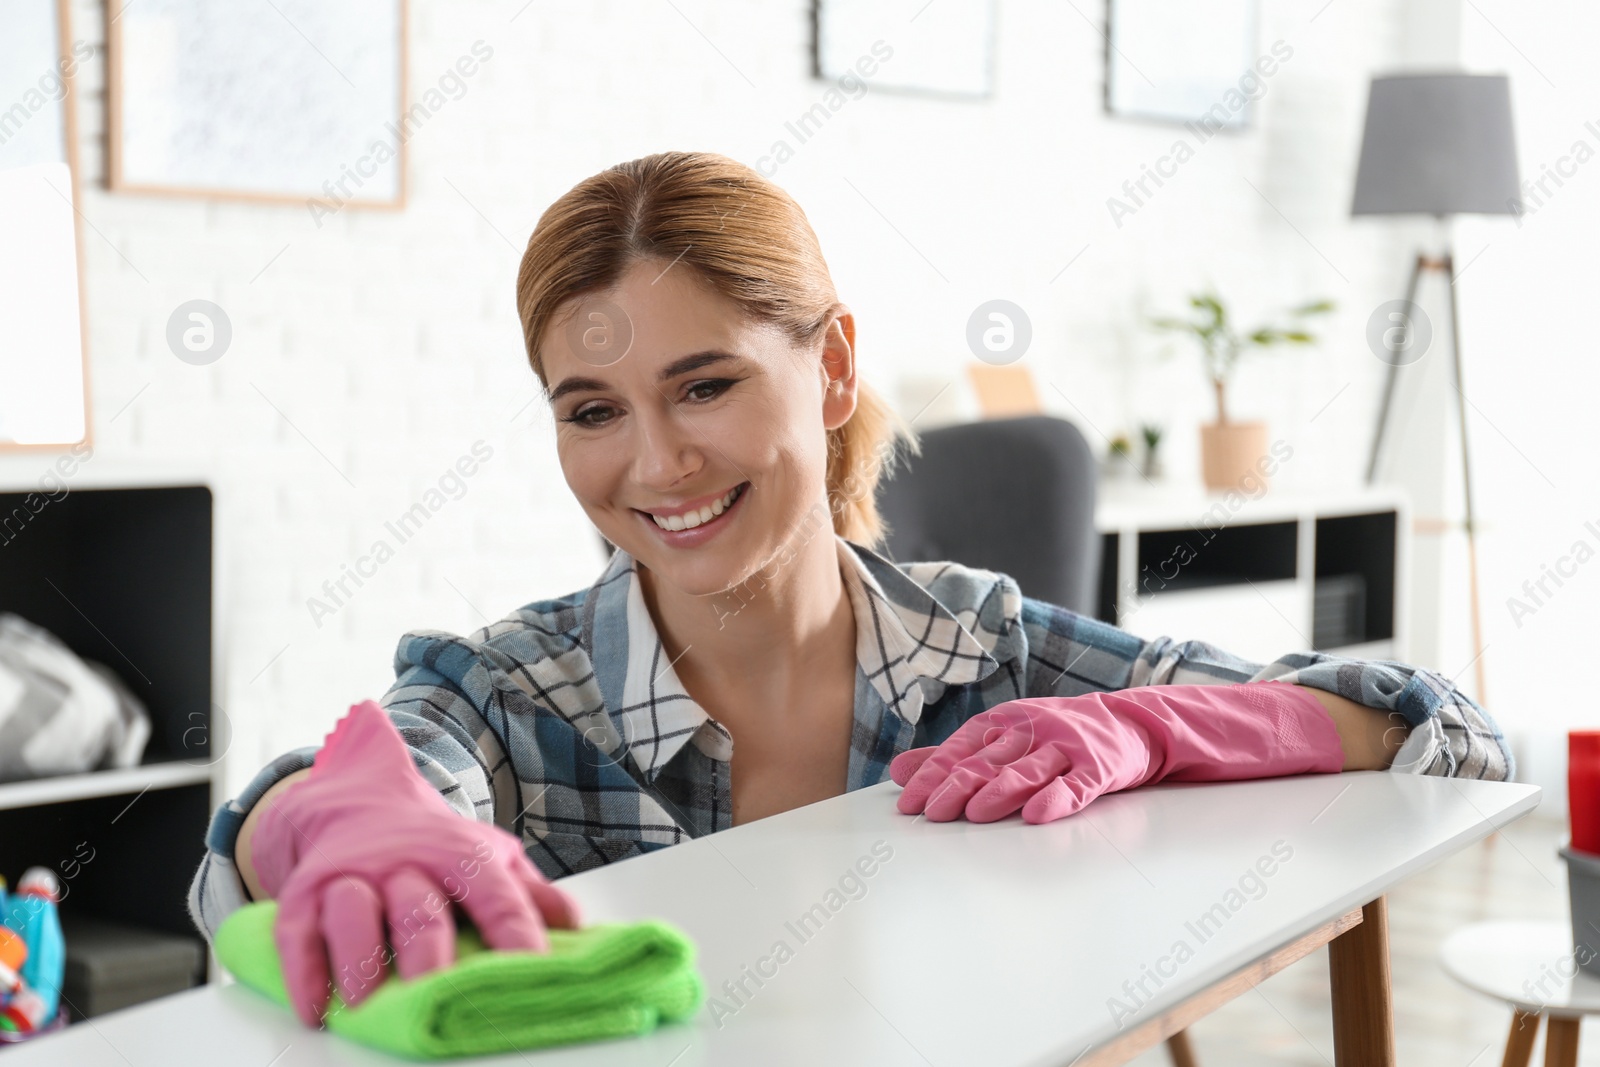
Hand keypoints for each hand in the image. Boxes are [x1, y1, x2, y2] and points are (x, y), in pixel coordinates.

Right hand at [251, 700, 580, 1026]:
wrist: (360, 804)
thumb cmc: (433, 848)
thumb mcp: (488, 858)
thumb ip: (530, 894)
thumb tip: (576, 928)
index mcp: (461, 856)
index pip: (494, 894)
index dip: (516, 930)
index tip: (534, 968)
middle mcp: (406, 863)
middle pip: (418, 906)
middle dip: (427, 950)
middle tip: (435, 989)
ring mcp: (354, 876)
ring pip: (353, 912)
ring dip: (359, 958)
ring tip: (367, 1003)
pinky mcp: (307, 894)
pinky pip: (298, 931)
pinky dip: (304, 971)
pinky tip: (315, 1007)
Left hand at [889, 682, 1344, 824]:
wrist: (1137, 724)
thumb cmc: (1061, 736)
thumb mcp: (1006, 739)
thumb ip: (952, 756)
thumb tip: (898, 770)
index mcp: (1006, 721)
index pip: (961, 747)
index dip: (933, 773)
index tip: (906, 800)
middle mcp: (1033, 728)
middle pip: (987, 760)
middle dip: (954, 787)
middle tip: (928, 814)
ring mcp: (1068, 746)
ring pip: (1027, 770)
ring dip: (997, 792)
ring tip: (972, 815)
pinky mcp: (1101, 766)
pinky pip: (1077, 785)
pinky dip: (1057, 799)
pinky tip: (1038, 816)